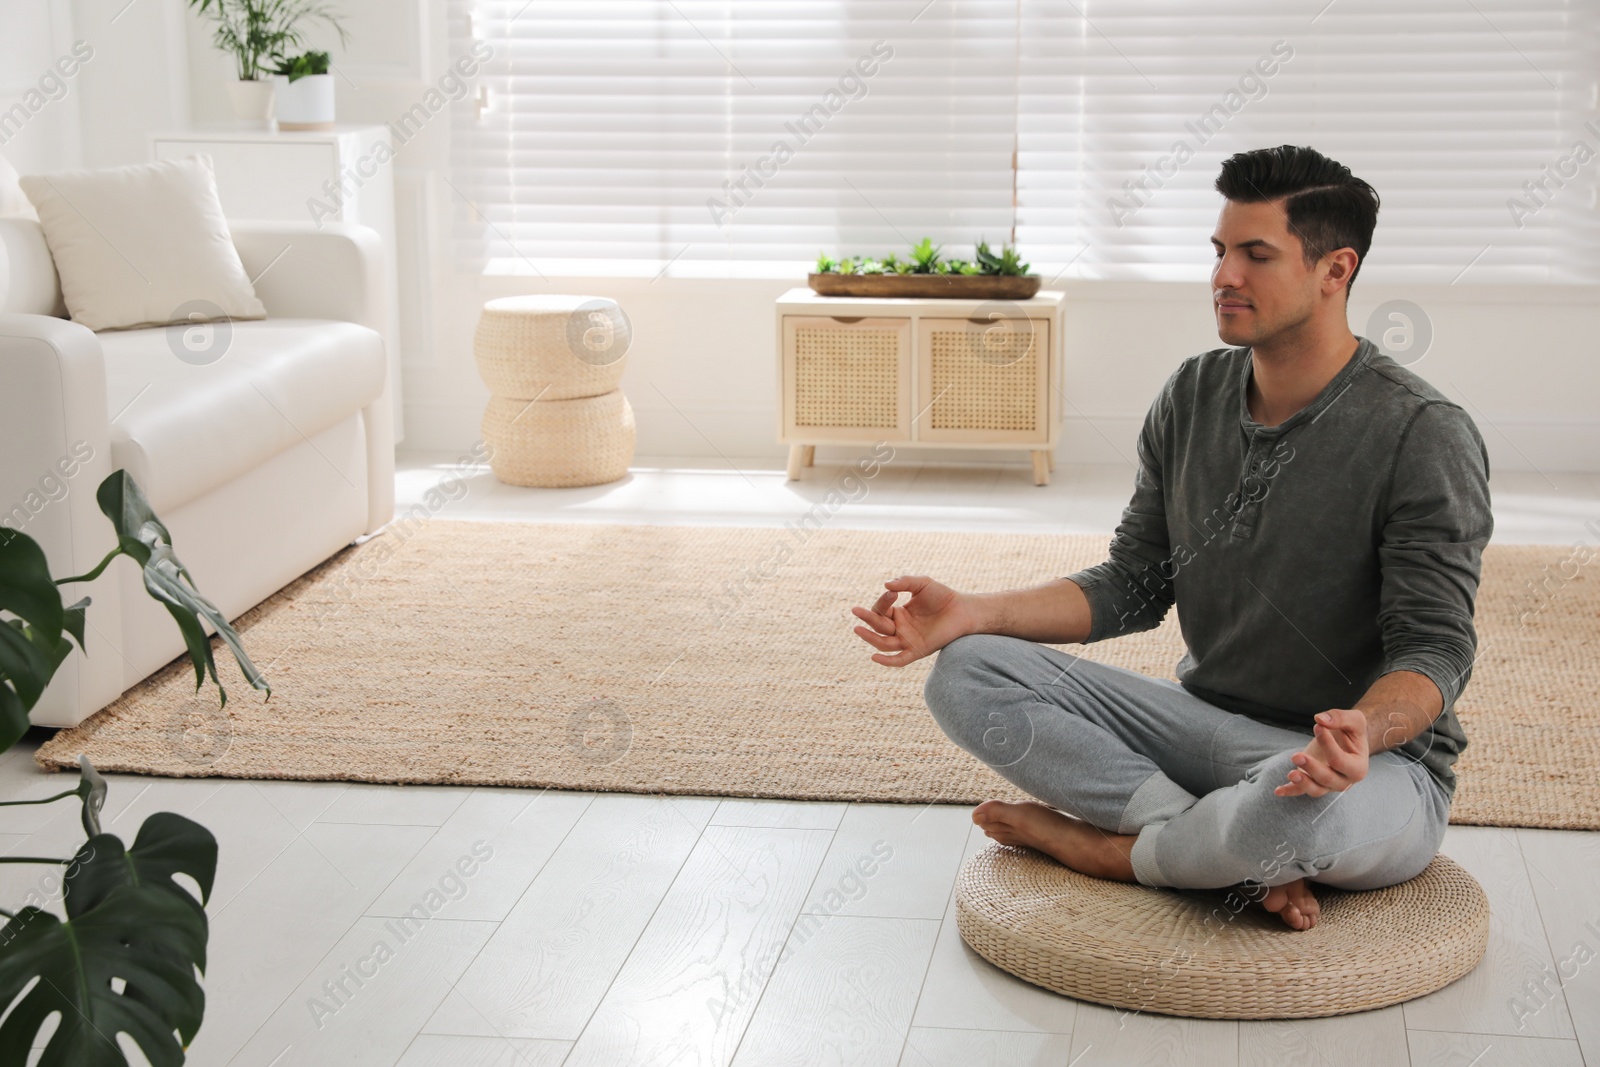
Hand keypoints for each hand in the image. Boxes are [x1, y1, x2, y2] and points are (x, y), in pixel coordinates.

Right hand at [851, 575, 972, 667]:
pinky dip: (887, 661)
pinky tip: (874, 658)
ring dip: (870, 638)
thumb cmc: (942, 596)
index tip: (892, 592)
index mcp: (898, 613)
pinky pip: (899, 660)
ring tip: (857, 629)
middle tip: (855, 610)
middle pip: (878, 627)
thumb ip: (905, 582)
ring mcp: (908, 641)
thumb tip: (886, 585)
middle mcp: (900, 628)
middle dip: (867, 618)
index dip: (881, 602)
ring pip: (883, 643)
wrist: (963, 609)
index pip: (880, 611)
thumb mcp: (922, 584)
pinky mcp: (918, 651)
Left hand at [1274, 707, 1369, 796]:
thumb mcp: (1354, 719)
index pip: (1340, 761)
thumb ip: (1341, 718)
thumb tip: (1320, 719)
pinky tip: (1278, 791)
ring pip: (1316, 789)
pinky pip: (1302, 791)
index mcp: (1358, 767)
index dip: (1327, 745)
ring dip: (1303, 783)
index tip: (1317, 726)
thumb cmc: (1352, 731)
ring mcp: (1329, 784)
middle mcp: (1345, 780)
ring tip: (1291, 774)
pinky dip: (1290, 791)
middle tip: (1296, 755)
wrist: (1348, 741)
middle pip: (1328, 779)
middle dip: (1312, 768)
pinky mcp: (1314, 782)